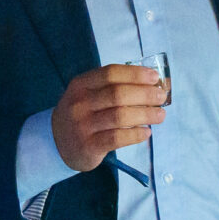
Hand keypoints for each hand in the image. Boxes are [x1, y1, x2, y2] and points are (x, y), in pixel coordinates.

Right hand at [51, 65, 166, 172]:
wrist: (57, 142)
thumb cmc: (83, 114)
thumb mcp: (89, 95)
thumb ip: (114, 87)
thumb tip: (154, 84)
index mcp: (81, 84)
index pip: (111, 73)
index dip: (135, 74)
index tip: (155, 77)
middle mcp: (79, 103)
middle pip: (118, 94)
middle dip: (145, 94)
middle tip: (161, 97)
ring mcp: (82, 125)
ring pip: (120, 116)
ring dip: (145, 114)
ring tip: (160, 115)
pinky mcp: (88, 146)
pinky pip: (117, 138)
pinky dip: (136, 134)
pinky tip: (147, 132)